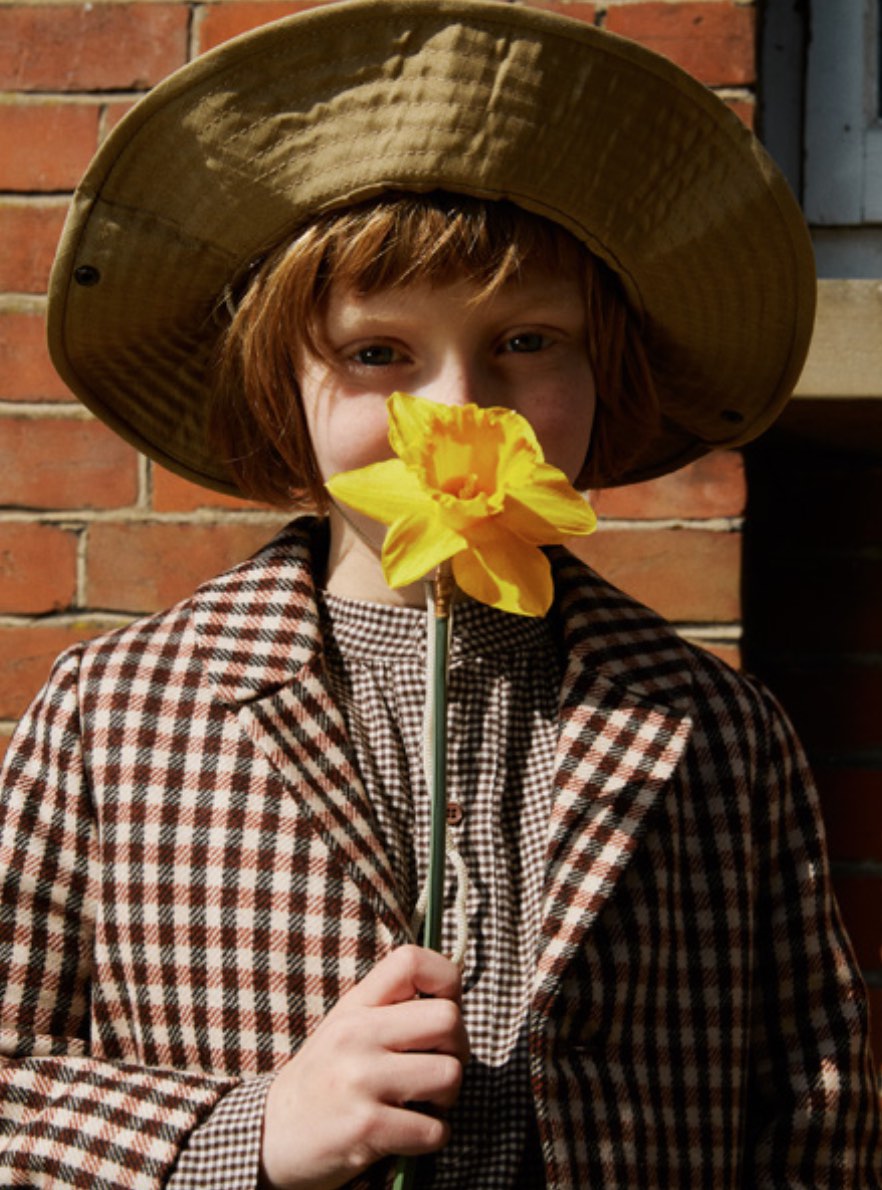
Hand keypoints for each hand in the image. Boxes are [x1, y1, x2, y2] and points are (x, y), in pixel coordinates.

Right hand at [260, 945, 468, 1189]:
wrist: (272, 1136)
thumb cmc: (324, 1079)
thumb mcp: (347, 1027)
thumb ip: (391, 1008)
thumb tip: (454, 1003)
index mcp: (355, 1005)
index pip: (411, 961)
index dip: (446, 979)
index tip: (445, 1006)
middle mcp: (356, 1034)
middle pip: (448, 1019)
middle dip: (458, 1049)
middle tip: (438, 1066)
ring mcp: (360, 1079)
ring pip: (449, 1075)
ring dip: (447, 1098)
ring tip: (422, 1103)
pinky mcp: (366, 1127)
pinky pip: (434, 1130)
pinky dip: (432, 1136)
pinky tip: (409, 1134)